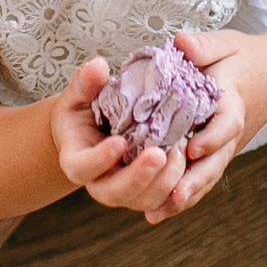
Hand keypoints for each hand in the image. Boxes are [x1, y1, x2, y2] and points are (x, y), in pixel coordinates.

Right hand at [51, 57, 192, 215]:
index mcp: (76, 159)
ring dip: (164, 181)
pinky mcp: (145, 194)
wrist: (96, 129)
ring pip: (143, 200)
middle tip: (161, 153)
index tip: (120, 141)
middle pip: (113, 192)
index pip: (81, 167)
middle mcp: (98, 182)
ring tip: (179, 151)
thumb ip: (85, 82)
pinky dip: (178, 188)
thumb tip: (97, 66)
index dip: (99, 159)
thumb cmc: (86, 109)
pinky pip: (162, 200)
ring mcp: (123, 192)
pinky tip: (190, 163)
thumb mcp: (81, 93)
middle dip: (139, 176)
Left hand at [143, 31, 266, 225]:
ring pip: (208, 174)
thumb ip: (204, 46)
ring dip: (187, 194)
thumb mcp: (227, 44)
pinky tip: (159, 212)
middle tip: (175, 194)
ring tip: (161, 211)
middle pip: (216, 159)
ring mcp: (224, 146)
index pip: (225, 122)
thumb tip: (182, 44)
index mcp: (232, 102)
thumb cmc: (244, 59)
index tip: (193, 147)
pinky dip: (185, 196)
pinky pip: (202, 178)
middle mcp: (229, 131)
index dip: (211, 136)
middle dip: (196, 179)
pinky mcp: (216, 154)